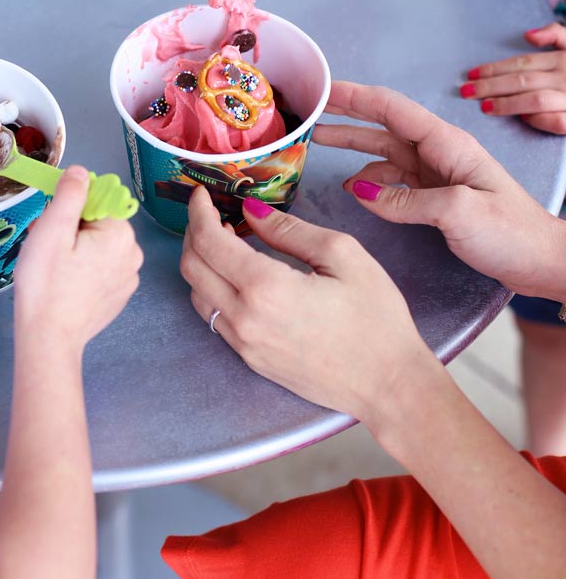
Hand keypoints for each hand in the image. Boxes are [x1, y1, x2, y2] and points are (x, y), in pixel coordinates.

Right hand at [12, 165, 143, 347]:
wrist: (48, 338)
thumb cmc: (47, 283)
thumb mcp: (53, 228)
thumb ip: (70, 193)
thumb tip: (81, 171)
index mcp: (122, 233)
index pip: (97, 201)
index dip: (70, 209)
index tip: (52, 227)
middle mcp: (134, 253)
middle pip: (98, 224)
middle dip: (71, 229)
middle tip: (46, 247)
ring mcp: (128, 278)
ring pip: (98, 247)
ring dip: (75, 249)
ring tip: (52, 267)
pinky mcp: (119, 296)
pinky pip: (101, 269)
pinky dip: (83, 270)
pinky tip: (64, 283)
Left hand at [180, 185, 428, 421]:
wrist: (388, 384)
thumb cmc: (376, 319)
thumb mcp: (343, 256)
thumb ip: (290, 230)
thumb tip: (251, 211)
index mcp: (266, 288)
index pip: (208, 241)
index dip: (199, 211)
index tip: (202, 194)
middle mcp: (245, 319)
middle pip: (191, 267)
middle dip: (194, 233)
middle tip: (211, 214)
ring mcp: (244, 345)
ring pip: (197, 295)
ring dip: (201, 263)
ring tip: (225, 243)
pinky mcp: (251, 361)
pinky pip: (215, 319)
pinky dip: (213, 290)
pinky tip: (237, 278)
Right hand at [314, 81, 564, 298]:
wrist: (542, 260)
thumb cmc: (512, 232)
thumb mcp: (457, 213)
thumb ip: (405, 200)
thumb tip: (362, 190)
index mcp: (447, 144)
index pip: (392, 109)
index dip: (355, 96)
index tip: (323, 90)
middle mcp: (439, 152)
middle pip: (383, 125)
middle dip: (345, 115)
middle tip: (308, 111)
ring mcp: (437, 173)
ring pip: (385, 151)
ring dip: (352, 147)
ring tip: (318, 145)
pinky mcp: (436, 195)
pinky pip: (394, 179)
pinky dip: (370, 180)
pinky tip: (354, 188)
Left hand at [461, 22, 565, 132]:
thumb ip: (556, 35)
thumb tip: (528, 35)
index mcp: (562, 59)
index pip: (522, 63)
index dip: (495, 69)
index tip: (471, 74)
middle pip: (522, 80)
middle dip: (491, 86)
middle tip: (465, 91)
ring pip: (535, 100)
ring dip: (508, 103)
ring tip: (484, 107)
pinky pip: (558, 122)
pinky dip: (540, 120)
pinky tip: (522, 119)